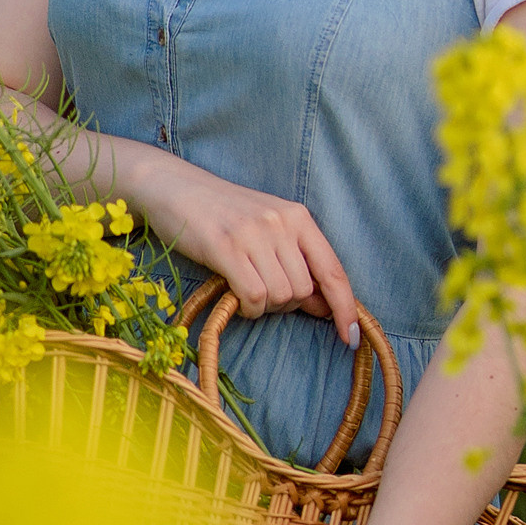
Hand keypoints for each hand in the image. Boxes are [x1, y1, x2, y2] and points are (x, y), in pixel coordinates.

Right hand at [131, 153, 358, 349]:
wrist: (175, 187)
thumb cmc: (224, 214)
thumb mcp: (268, 229)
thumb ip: (297, 263)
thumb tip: (324, 306)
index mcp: (299, 217)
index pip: (333, 270)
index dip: (345, 308)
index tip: (350, 337)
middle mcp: (282, 222)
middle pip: (303, 291)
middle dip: (286, 304)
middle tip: (261, 290)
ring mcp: (254, 234)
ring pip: (280, 296)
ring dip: (264, 306)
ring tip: (245, 287)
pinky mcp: (226, 247)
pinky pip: (254, 297)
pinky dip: (248, 308)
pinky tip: (235, 295)